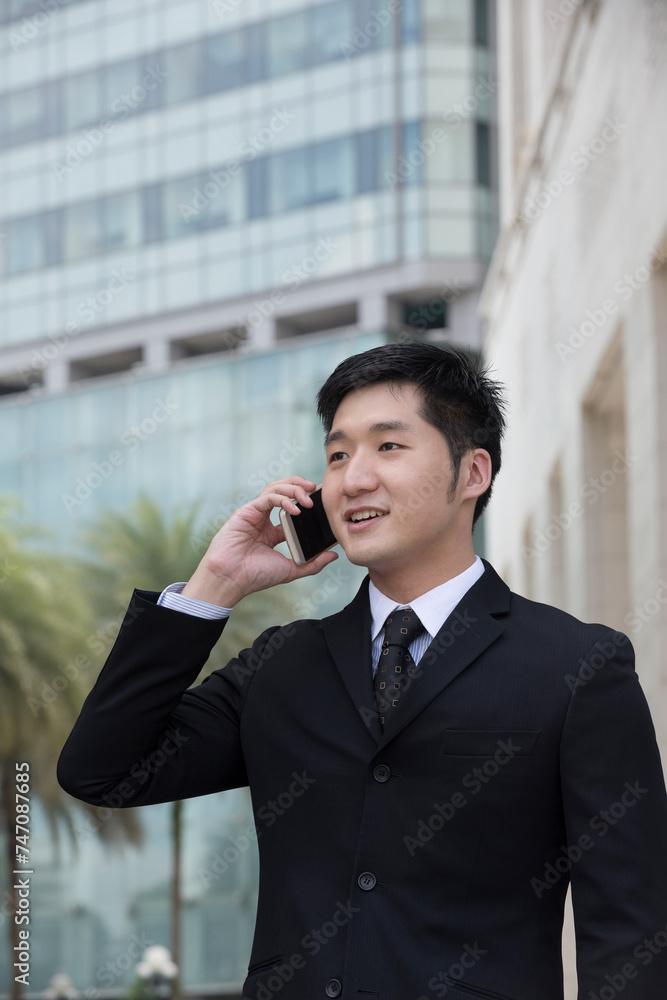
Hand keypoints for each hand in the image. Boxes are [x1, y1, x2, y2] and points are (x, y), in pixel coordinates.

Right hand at [182, 476, 338, 606]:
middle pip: (282, 491)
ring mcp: (254, 514)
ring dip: (293, 488)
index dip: (306, 501)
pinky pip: (267, 497)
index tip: (322, 502)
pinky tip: (295, 509)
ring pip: (275, 488)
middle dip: (300, 486)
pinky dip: (283, 498)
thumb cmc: (255, 576)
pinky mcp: (246, 511)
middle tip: (316, 489)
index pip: (291, 508)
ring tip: (308, 497)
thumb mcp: (291, 570)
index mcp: (272, 531)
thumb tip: (333, 555)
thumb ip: (313, 563)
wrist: (231, 580)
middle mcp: (263, 519)